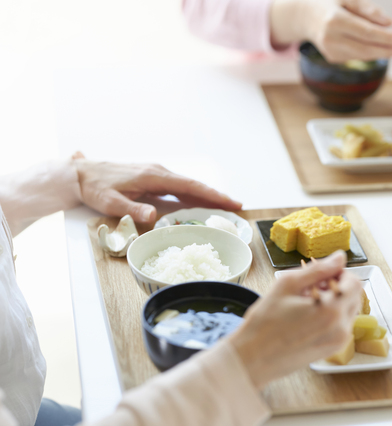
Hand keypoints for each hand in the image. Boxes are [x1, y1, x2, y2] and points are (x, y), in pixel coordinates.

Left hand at [73, 153, 241, 222]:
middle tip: (238, 206)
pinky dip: (194, 196)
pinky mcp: (154, 179)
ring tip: (226, 207)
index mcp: (154, 176)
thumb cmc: (95, 187)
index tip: (230, 202)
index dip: (212, 195)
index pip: (190, 187)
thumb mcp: (111, 202)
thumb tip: (154, 217)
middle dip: (217, 196)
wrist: (81, 174)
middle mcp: (160, 173)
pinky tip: (201, 204)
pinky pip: (179, 188)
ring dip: (207, 196)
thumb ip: (133, 210)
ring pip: (188, 186)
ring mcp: (158, 175)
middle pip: (195, 185)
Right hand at [227, 251, 361, 388]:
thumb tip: (339, 257)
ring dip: (334, 300)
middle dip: (337, 286)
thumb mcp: (287, 285)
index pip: (354, 283)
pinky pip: (340, 324)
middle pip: (353, 296)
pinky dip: (330, 315)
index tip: (322, 273)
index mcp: (332, 311)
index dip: (340, 272)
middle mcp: (341, 329)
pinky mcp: (331, 350)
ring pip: (348, 310)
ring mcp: (337, 342)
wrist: (252, 360)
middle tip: (311, 285)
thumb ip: (318, 269)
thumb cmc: (264, 323)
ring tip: (306, 300)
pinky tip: (307, 314)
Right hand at [270, 0, 391, 61]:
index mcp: (335, 20)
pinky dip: (370, 52)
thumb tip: (389, 23)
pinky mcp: (332, 59)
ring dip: (382, 53)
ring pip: (363, 56)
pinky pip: (356, 57)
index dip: (387, 39)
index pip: (366, 33)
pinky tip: (379, 46)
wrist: (305, 17)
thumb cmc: (331, 3)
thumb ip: (368, 9)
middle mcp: (330, 39)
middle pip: (366, 49)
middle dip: (388, 50)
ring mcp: (330, 52)